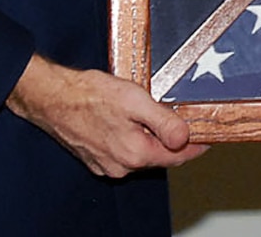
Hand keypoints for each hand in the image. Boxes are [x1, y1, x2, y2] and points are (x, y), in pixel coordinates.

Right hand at [6, 54, 207, 176]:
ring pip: (139, 152)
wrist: (51, 97)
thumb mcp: (135, 100)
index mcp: (135, 153)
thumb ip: (163, 121)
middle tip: (180, 116)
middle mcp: (121, 165)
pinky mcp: (94, 157)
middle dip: (171, 139)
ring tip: (148, 111)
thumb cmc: (89, 95)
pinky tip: (125, 118)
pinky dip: (130, 138)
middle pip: (159, 155)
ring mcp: (106, 164)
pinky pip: (122, 150)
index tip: (208, 138)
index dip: (196, 146)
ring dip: (149, 137)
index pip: (176, 156)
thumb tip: (186, 137)